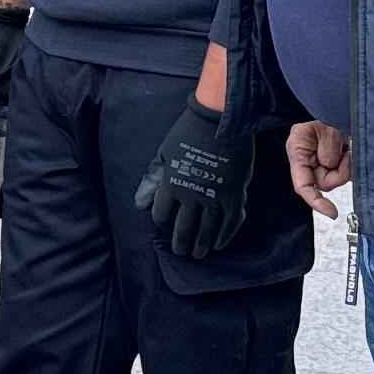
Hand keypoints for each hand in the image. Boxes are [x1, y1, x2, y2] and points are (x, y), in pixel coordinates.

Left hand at [135, 100, 244, 260]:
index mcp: (170, 184)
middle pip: (183, 228)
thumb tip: (139, 204)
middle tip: (182, 252)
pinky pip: (229, 223)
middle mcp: (191, 195)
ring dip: (201, 245)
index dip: (162, 221)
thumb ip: (152, 180)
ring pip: (206, 230)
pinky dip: (224, 236)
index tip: (166, 224)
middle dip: (181, 243)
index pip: (162, 213)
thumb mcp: (164, 154)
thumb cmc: (188, 132)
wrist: (221, 118)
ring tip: (198, 254)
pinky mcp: (234, 195)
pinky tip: (219, 244)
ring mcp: (214, 197)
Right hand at [288, 122, 351, 216]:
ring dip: (346, 164)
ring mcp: (322, 165)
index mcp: (298, 152)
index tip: (332, 212)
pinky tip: (349, 150)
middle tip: (345, 152)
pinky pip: (346, 173)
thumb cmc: (325, 113)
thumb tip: (330, 163)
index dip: (316, 202)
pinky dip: (351, 165)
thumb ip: (326, 147)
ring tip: (345, 145)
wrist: (338, 108)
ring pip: (337, 179)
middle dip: (339, 171)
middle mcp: (308, 162)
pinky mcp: (336, 166)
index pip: (303, 186)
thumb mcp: (323, 127)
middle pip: (325, 183)